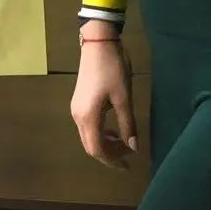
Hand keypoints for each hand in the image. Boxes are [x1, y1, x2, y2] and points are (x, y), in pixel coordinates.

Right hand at [71, 37, 137, 167]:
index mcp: (88, 118)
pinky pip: (88, 126)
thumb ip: (128, 124)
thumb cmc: (113, 70)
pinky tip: (114, 129)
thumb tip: (133, 147)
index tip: (128, 165)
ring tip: (124, 142)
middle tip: (129, 154)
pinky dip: (102, 132)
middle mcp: (78, 117)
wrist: (98, 44)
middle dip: (110, 153)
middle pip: (91, 146)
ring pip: (89, 136)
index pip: (97, 149)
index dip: (112, 160)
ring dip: (106, 143)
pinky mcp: (79, 103)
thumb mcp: (124, 98)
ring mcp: (76, 110)